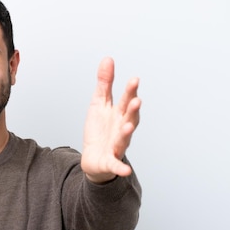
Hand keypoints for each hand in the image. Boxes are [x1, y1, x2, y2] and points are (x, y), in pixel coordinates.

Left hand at [81, 57, 140, 182]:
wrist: (93, 158)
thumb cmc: (99, 130)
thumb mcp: (98, 104)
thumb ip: (105, 83)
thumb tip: (108, 58)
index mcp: (119, 114)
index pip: (126, 100)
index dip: (130, 91)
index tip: (134, 79)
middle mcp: (122, 129)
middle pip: (128, 118)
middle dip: (132, 110)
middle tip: (136, 100)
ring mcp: (117, 145)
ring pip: (124, 139)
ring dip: (127, 133)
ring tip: (128, 126)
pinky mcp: (110, 161)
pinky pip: (116, 164)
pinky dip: (120, 167)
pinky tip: (126, 170)